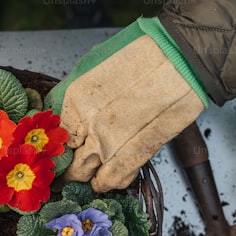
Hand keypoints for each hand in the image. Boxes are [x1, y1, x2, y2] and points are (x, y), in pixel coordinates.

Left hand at [45, 18, 206, 191]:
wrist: (181, 57)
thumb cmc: (141, 54)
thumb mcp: (93, 65)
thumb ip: (75, 94)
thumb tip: (65, 115)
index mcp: (75, 101)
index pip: (55, 136)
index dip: (57, 145)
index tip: (61, 149)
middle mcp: (89, 125)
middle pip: (67, 160)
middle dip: (67, 168)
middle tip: (68, 170)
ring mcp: (112, 142)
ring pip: (87, 176)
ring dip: (86, 178)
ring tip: (87, 177)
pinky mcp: (137, 153)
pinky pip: (115, 179)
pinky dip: (109, 182)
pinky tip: (108, 177)